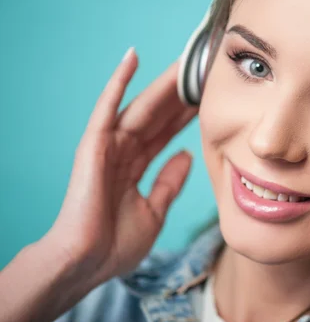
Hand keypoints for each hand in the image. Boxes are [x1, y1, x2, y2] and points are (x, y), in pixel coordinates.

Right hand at [43, 48, 197, 284]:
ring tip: (185, 59)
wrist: (88, 264)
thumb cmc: (115, 245)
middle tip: (204, 68)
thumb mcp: (154, 212)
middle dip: (181, 93)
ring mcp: (108, 145)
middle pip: (158, 114)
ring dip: (162, 83)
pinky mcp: (94, 144)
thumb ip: (169, 182)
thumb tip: (187, 156)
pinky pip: (107, 107)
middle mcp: (123, 150)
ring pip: (141, 106)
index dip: (188, 112)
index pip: (167, 131)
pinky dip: (118, 82)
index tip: (210, 94)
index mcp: (136, 165)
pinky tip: (133, 57)